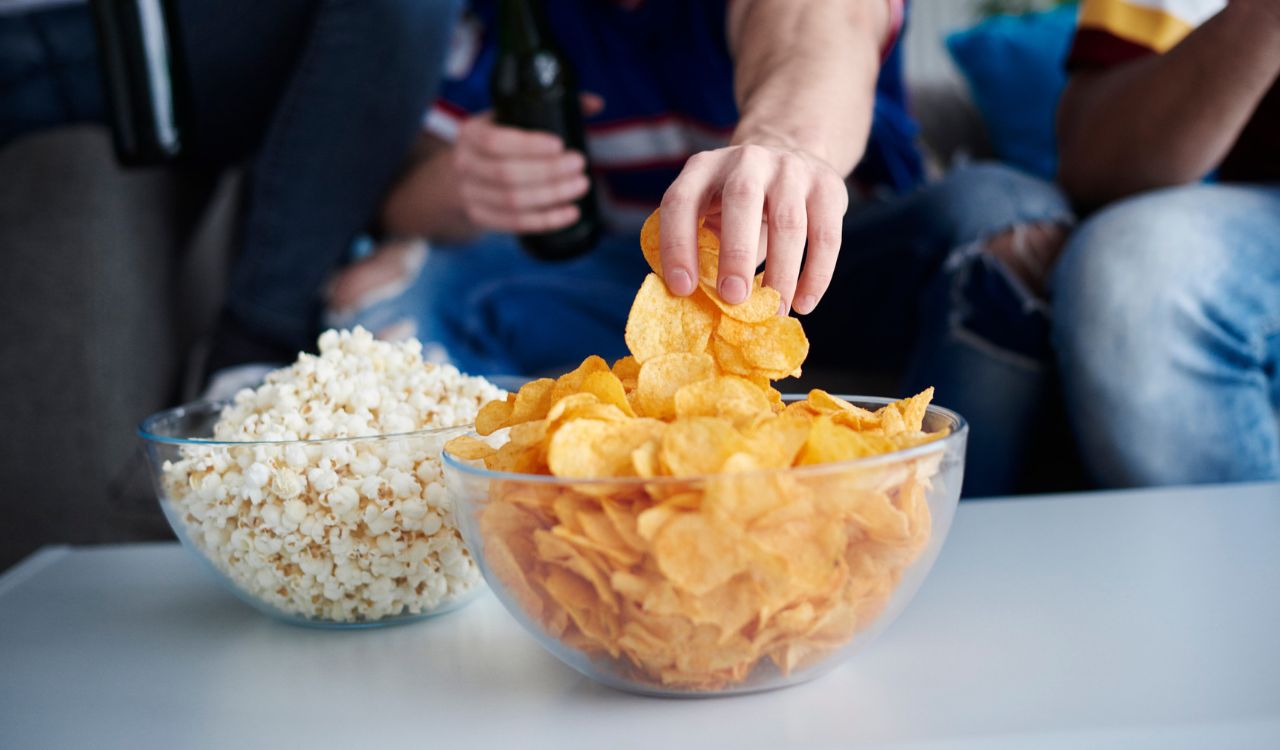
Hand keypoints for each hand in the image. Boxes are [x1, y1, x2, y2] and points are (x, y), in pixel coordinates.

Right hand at [453, 94, 603, 233]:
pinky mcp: (481, 217)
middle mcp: (464, 164)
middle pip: (506, 174)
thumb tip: (596, 104)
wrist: (466, 173)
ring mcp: (470, 194)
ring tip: (580, 185)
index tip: (559, 144)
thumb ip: (551, 108)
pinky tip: (571, 213)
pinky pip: (515, 223)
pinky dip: (546, 220)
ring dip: (552, 196)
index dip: (528, 145)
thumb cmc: (500, 141)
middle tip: (579, 164)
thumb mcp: (511, 118)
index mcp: (469, 133)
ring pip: (513, 201)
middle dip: (548, 171)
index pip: (495, 141)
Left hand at [658, 143, 848, 314]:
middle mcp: (747, 160)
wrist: (790, 156)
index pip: (681, 201)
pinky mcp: (827, 185)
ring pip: (790, 222)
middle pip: (741, 199)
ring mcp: (790, 168)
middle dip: (736, 253)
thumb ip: (701, 249)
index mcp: (703, 168)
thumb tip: (697, 307)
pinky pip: (826, 235)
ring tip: (775, 311)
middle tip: (734, 297)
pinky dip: (816, 274)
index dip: (677, 245)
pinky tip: (803, 303)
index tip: (683, 289)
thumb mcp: (711, 214)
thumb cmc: (737, 209)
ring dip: (781, 272)